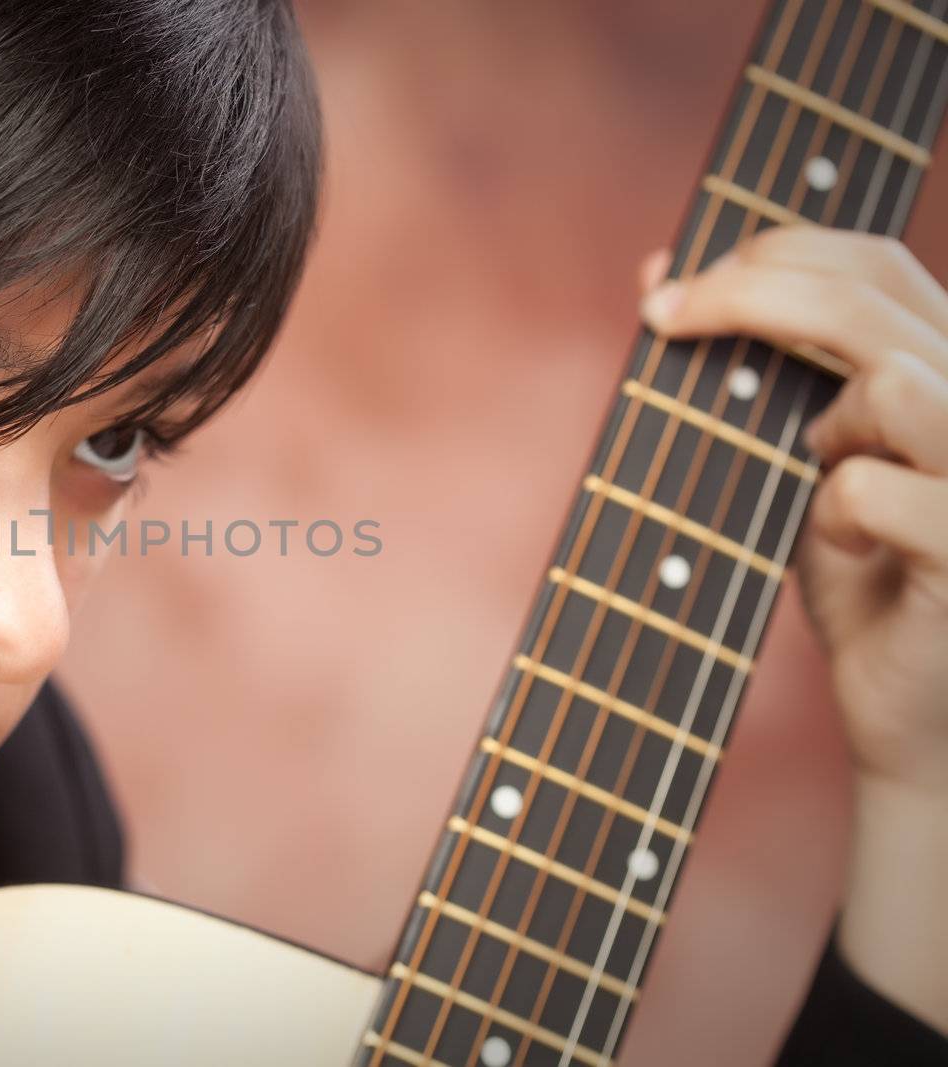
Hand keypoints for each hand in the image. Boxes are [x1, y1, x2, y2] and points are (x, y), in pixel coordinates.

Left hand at [636, 225, 947, 1033]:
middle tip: (664, 318)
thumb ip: (749, 372)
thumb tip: (656, 270)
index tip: (669, 289)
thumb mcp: (788, 462)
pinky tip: (853, 554)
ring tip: (819, 477)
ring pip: (893, 382)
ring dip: (819, 427)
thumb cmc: (861, 584)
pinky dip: (833, 516)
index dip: (773, 252)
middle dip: (749, 294)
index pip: (875, 263)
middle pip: (874, 295)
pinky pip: (874, 490)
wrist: (911, 717)